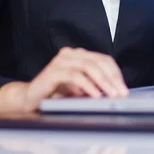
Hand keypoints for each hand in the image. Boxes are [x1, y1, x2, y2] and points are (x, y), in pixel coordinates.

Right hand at [0, 46, 127, 116]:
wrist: (29, 100)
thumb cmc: (56, 95)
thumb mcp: (81, 89)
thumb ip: (95, 85)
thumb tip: (117, 92)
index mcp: (78, 55)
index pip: (104, 59)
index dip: (116, 74)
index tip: (124, 89)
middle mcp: (70, 54)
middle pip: (98, 62)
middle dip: (112, 79)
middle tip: (121, 93)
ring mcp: (61, 61)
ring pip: (89, 67)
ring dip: (103, 82)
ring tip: (111, 95)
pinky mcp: (53, 71)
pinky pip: (75, 76)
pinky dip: (88, 86)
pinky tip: (96, 96)